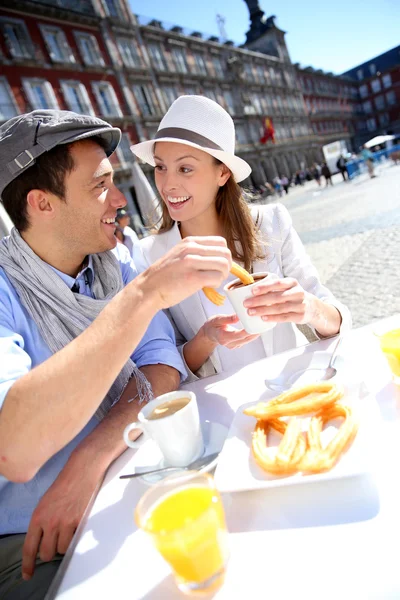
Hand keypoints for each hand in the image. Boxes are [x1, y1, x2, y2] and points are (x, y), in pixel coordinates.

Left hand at [22, 459, 101, 580]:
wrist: (82, 470)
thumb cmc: (65, 484)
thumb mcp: (46, 503)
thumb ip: (42, 521)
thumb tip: (43, 539)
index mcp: (38, 516)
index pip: (29, 547)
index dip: (28, 565)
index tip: (27, 574)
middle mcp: (49, 522)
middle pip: (46, 554)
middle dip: (51, 551)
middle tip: (56, 541)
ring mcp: (65, 523)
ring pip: (62, 549)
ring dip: (65, 543)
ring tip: (68, 529)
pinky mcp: (79, 522)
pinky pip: (75, 541)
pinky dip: (76, 537)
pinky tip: (77, 524)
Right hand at [142, 236, 231, 308]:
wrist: (148, 289)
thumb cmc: (165, 276)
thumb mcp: (180, 255)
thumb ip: (198, 253)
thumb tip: (220, 259)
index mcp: (189, 241)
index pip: (221, 242)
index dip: (224, 255)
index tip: (217, 266)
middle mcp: (191, 248)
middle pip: (225, 253)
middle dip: (226, 266)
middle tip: (218, 275)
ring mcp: (191, 262)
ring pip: (224, 265)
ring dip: (222, 276)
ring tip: (212, 281)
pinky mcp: (192, 277)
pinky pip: (217, 278)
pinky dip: (216, 284)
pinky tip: (207, 286)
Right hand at [202, 314, 259, 348]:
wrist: (209, 334)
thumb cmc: (212, 325)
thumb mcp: (217, 319)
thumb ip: (227, 319)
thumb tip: (238, 316)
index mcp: (223, 337)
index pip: (238, 335)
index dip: (248, 331)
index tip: (255, 325)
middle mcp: (229, 344)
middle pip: (245, 339)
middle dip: (255, 332)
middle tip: (262, 323)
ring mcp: (234, 345)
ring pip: (247, 340)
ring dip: (254, 333)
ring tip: (261, 324)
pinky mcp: (237, 345)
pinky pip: (246, 340)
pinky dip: (251, 334)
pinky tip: (256, 327)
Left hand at [243, 277, 315, 323]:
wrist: (312, 307)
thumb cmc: (293, 296)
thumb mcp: (287, 288)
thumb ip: (273, 288)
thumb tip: (250, 290)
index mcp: (292, 283)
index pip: (278, 283)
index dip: (265, 287)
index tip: (253, 290)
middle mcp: (298, 292)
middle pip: (277, 297)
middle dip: (260, 300)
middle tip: (246, 303)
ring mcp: (300, 305)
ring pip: (279, 308)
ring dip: (263, 310)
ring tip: (251, 312)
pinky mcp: (300, 316)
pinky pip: (285, 317)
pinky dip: (273, 318)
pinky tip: (263, 318)